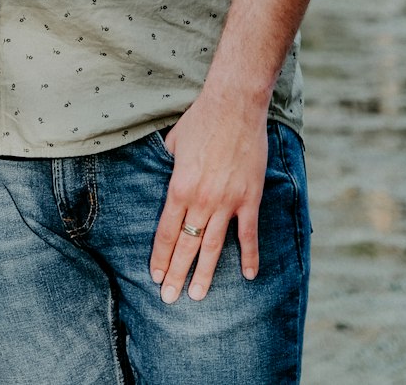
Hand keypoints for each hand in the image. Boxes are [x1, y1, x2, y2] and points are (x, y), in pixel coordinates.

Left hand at [149, 91, 267, 303]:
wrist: (234, 106)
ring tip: (196, 295)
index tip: (154, 275)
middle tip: (169, 299)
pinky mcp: (249, 198)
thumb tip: (165, 178)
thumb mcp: (173, 143)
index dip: (160, 256)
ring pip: (213, 246)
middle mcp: (201, 200)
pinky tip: (249, 275)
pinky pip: (248, 234)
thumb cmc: (201, 120)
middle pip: (186, 245)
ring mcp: (227, 202)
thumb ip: (168, 167)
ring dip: (205, 274)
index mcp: (179, 187)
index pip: (166, 231)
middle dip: (176, 273)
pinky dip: (250, 256)